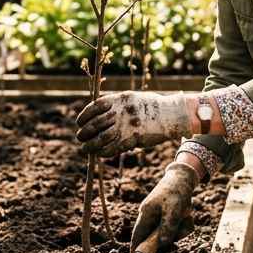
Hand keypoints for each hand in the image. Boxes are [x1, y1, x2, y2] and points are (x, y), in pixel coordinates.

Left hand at [75, 91, 192, 156]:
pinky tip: (98, 154)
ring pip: (100, 137)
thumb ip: (118, 105)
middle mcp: (120, 111)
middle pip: (94, 123)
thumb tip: (103, 116)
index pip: (94, 107)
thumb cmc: (153, 107)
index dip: (84, 116)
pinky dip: (103, 152)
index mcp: (119, 99)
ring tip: (85, 149)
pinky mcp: (132, 138)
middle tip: (80, 138)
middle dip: (84, 132)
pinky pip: (112, 147)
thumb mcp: (133, 99)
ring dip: (90, 145)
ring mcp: (126, 125)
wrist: (172, 114)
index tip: (79, 122)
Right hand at [131, 162, 198, 252]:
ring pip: (167, 234)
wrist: (183, 178)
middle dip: (168, 238)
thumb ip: (168, 228)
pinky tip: (187, 216)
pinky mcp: (166, 216)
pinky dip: (182, 225)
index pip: (137, 236)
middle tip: (179, 231)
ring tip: (186, 217)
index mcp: (146, 215)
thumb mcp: (173, 211)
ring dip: (179, 230)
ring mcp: (158, 217)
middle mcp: (149, 217)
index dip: (136, 249)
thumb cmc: (176, 193)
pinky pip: (173, 228)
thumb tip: (164, 245)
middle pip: (154, 238)